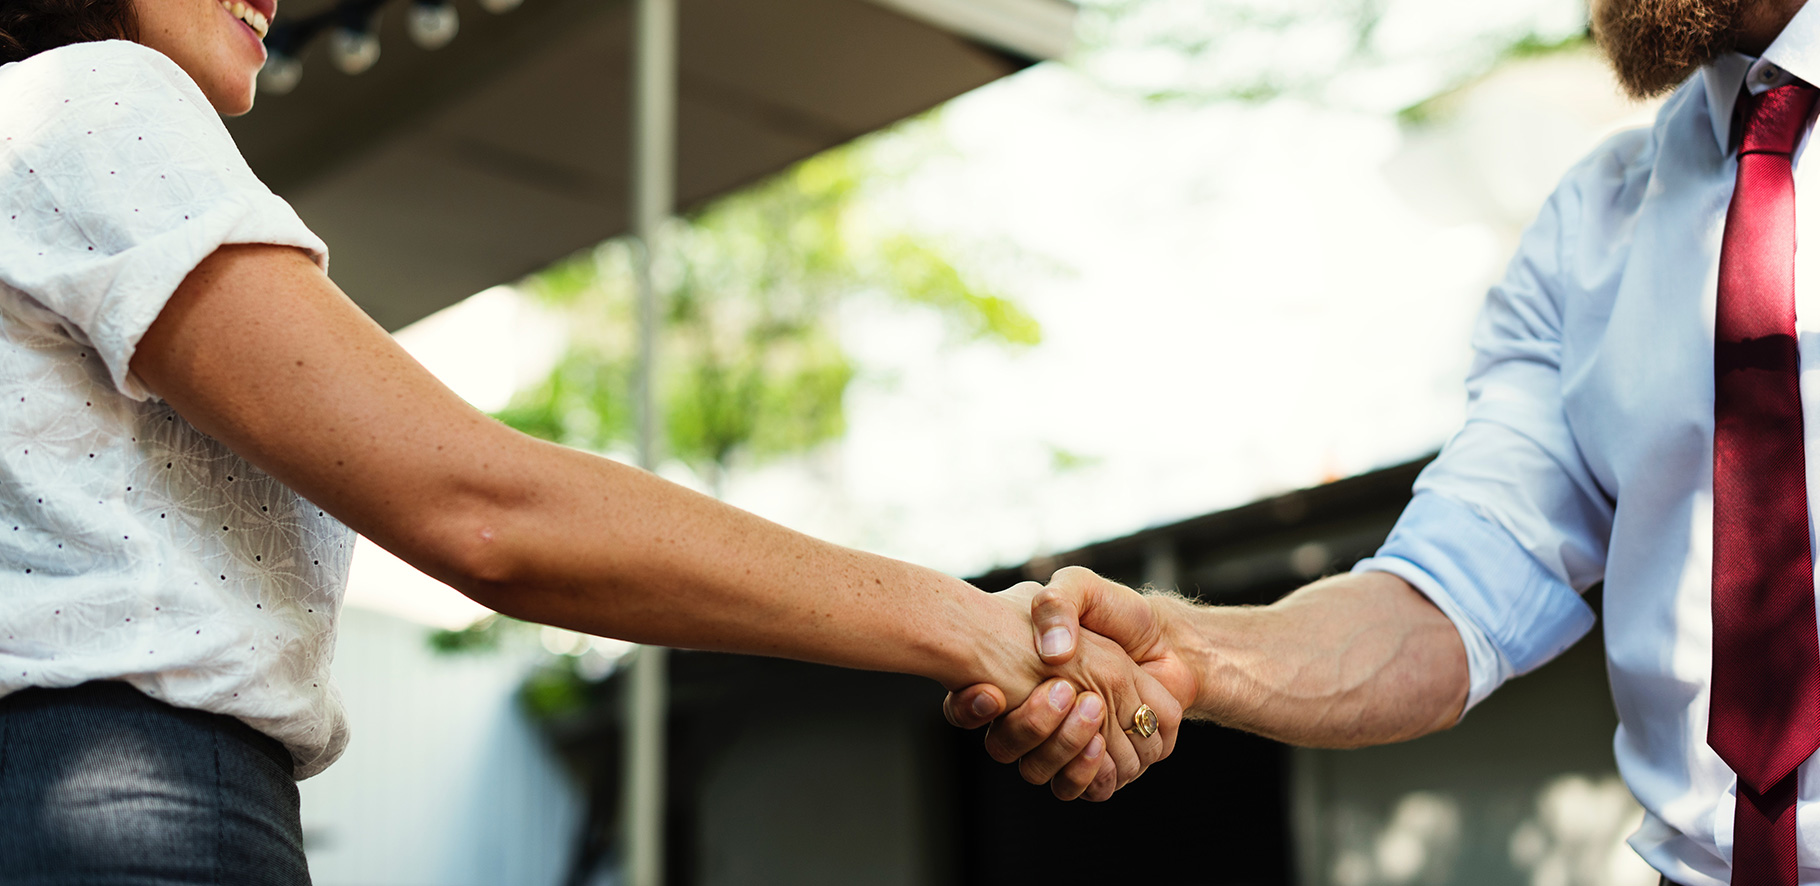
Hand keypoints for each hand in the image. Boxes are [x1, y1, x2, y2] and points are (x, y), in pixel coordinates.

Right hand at [945, 567, 1199, 799]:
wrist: (1165, 639)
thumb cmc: (1114, 612)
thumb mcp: (1079, 588)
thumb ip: (1056, 604)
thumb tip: (1051, 654)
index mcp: (1011, 676)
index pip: (967, 707)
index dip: (971, 707)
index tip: (991, 692)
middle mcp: (1031, 715)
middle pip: (1005, 746)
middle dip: (1031, 724)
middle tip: (1065, 690)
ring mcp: (1063, 744)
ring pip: (1039, 770)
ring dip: (1062, 744)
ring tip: (1092, 707)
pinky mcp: (1099, 765)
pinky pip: (1080, 789)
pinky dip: (1088, 771)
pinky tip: (1100, 742)